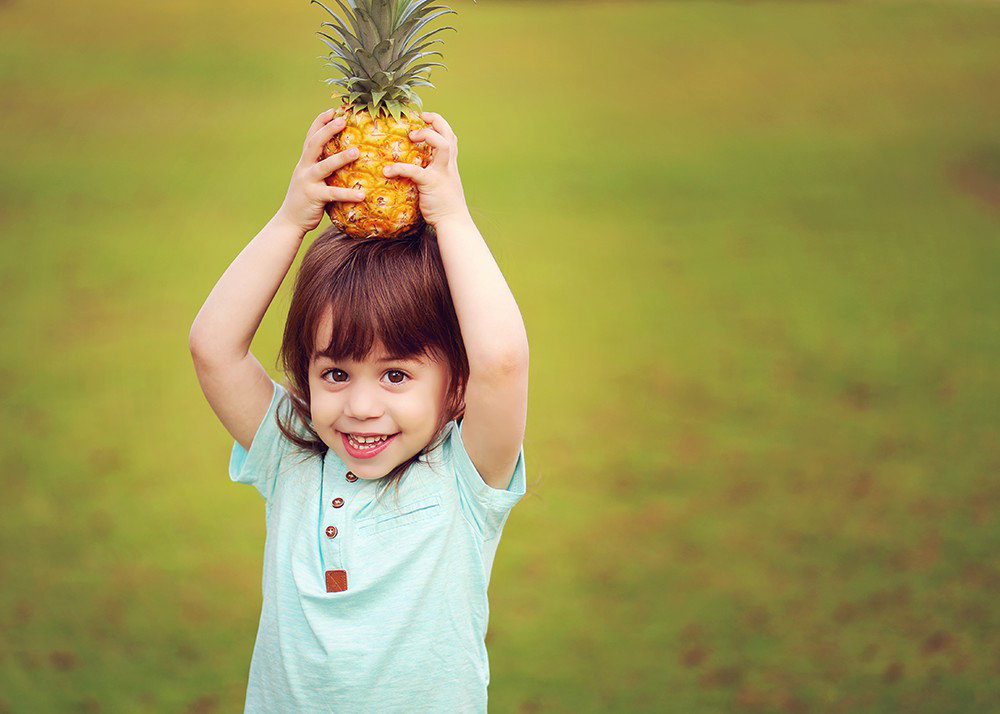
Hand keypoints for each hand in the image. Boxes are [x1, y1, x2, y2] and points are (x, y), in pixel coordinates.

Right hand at [274, 108, 364, 233]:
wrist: (289, 221)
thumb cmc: (306, 200)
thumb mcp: (311, 180)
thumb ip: (323, 169)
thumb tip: (344, 160)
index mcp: (304, 163)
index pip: (311, 137)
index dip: (320, 122)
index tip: (332, 110)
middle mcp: (304, 168)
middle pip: (314, 144)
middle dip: (328, 130)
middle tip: (343, 119)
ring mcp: (307, 182)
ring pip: (324, 166)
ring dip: (341, 158)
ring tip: (357, 151)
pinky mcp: (313, 197)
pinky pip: (333, 194)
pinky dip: (348, 194)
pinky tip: (362, 194)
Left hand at [382, 112, 470, 227]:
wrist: (453, 223)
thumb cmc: (445, 206)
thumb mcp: (442, 185)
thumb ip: (433, 173)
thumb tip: (415, 169)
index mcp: (450, 164)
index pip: (450, 136)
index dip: (439, 123)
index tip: (425, 119)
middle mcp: (448, 165)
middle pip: (449, 134)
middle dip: (436, 121)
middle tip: (420, 119)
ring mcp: (442, 173)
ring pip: (443, 145)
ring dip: (427, 136)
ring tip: (410, 136)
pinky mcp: (431, 184)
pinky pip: (415, 171)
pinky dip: (400, 168)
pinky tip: (388, 171)